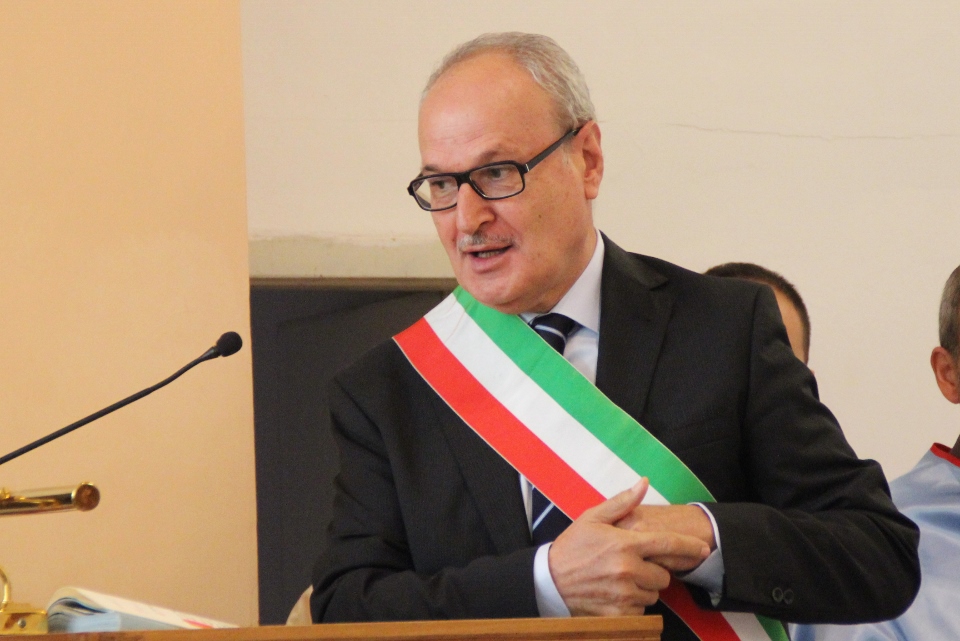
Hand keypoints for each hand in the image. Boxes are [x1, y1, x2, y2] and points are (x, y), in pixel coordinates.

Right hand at [548, 479, 710, 615]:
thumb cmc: (572, 547)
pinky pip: (641, 610)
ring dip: (644, 588)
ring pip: (653, 594)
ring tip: (621, 579)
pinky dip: (633, 604)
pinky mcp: (619, 614)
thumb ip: (622, 502)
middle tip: (633, 565)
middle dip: (654, 570)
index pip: (668, 544)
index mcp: (625, 543)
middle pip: (664, 575)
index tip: (704, 549)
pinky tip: (615, 594)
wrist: (548, 581)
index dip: (690, 547)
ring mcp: (624, 594)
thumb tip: (643, 483)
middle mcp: (628, 570)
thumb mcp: (593, 518)